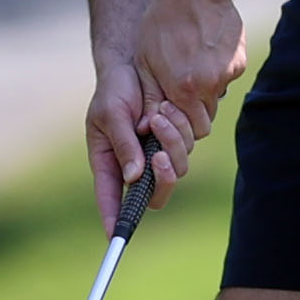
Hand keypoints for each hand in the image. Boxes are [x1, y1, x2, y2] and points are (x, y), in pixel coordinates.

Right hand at [86, 57, 196, 225]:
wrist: (135, 62)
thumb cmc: (113, 89)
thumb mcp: (110, 114)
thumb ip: (122, 145)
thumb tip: (133, 177)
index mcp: (110, 163)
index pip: (111, 200)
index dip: (114, 220)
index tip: (115, 238)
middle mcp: (135, 164)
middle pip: (155, 194)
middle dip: (162, 178)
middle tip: (159, 157)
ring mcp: (157, 152)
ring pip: (176, 169)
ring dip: (171, 142)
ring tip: (157, 114)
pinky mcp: (177, 139)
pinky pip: (188, 147)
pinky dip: (180, 129)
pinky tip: (165, 107)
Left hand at [135, 0, 247, 142]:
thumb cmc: (160, 24)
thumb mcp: (145, 62)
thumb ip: (150, 98)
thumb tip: (148, 127)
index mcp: (184, 88)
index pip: (194, 129)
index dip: (182, 125)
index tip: (170, 111)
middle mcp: (210, 84)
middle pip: (207, 117)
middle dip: (193, 113)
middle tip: (179, 94)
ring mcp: (228, 72)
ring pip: (217, 96)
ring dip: (204, 91)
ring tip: (188, 66)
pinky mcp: (239, 60)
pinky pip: (226, 77)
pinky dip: (215, 72)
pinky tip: (202, 52)